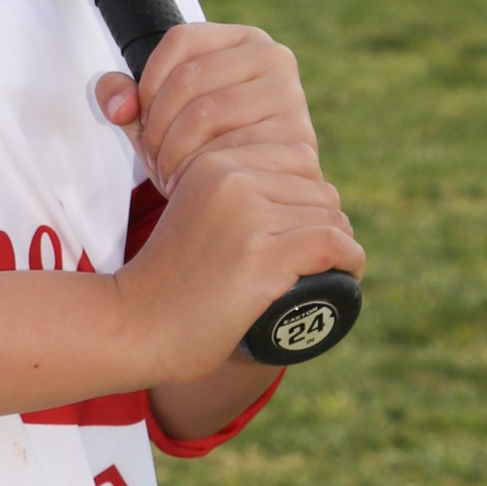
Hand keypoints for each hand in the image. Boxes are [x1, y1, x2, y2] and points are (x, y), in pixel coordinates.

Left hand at [95, 23, 321, 193]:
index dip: (148, 81)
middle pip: (188, 78)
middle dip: (157, 127)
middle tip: (154, 158)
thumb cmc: (204, 148)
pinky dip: (200, 172)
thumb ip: (125, 98)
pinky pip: (230, 149)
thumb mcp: (159, 118)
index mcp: (242, 40)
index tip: (142, 117)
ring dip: (174, 153)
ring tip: (170, 173)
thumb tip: (116, 104)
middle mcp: (274, 58)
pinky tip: (197, 185)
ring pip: (204, 113)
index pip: (180, 40)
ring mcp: (290, 97)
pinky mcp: (297, 139)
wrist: (255, 196)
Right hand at [98, 28, 362, 383]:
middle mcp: (231, 179)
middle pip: (318, 189)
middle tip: (312, 262)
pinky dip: (350, 259)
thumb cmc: (171, 280)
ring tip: (324, 273)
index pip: (298, 159)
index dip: (310, 199)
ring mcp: (247, 217)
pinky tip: (347, 273)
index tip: (302, 233)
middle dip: (325, 225)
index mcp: (214, 163)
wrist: (136, 326)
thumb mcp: (197, 212)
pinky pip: (332, 243)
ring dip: (339, 247)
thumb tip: (297, 186)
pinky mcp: (262, 257)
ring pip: (330, 216)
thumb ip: (230, 192)